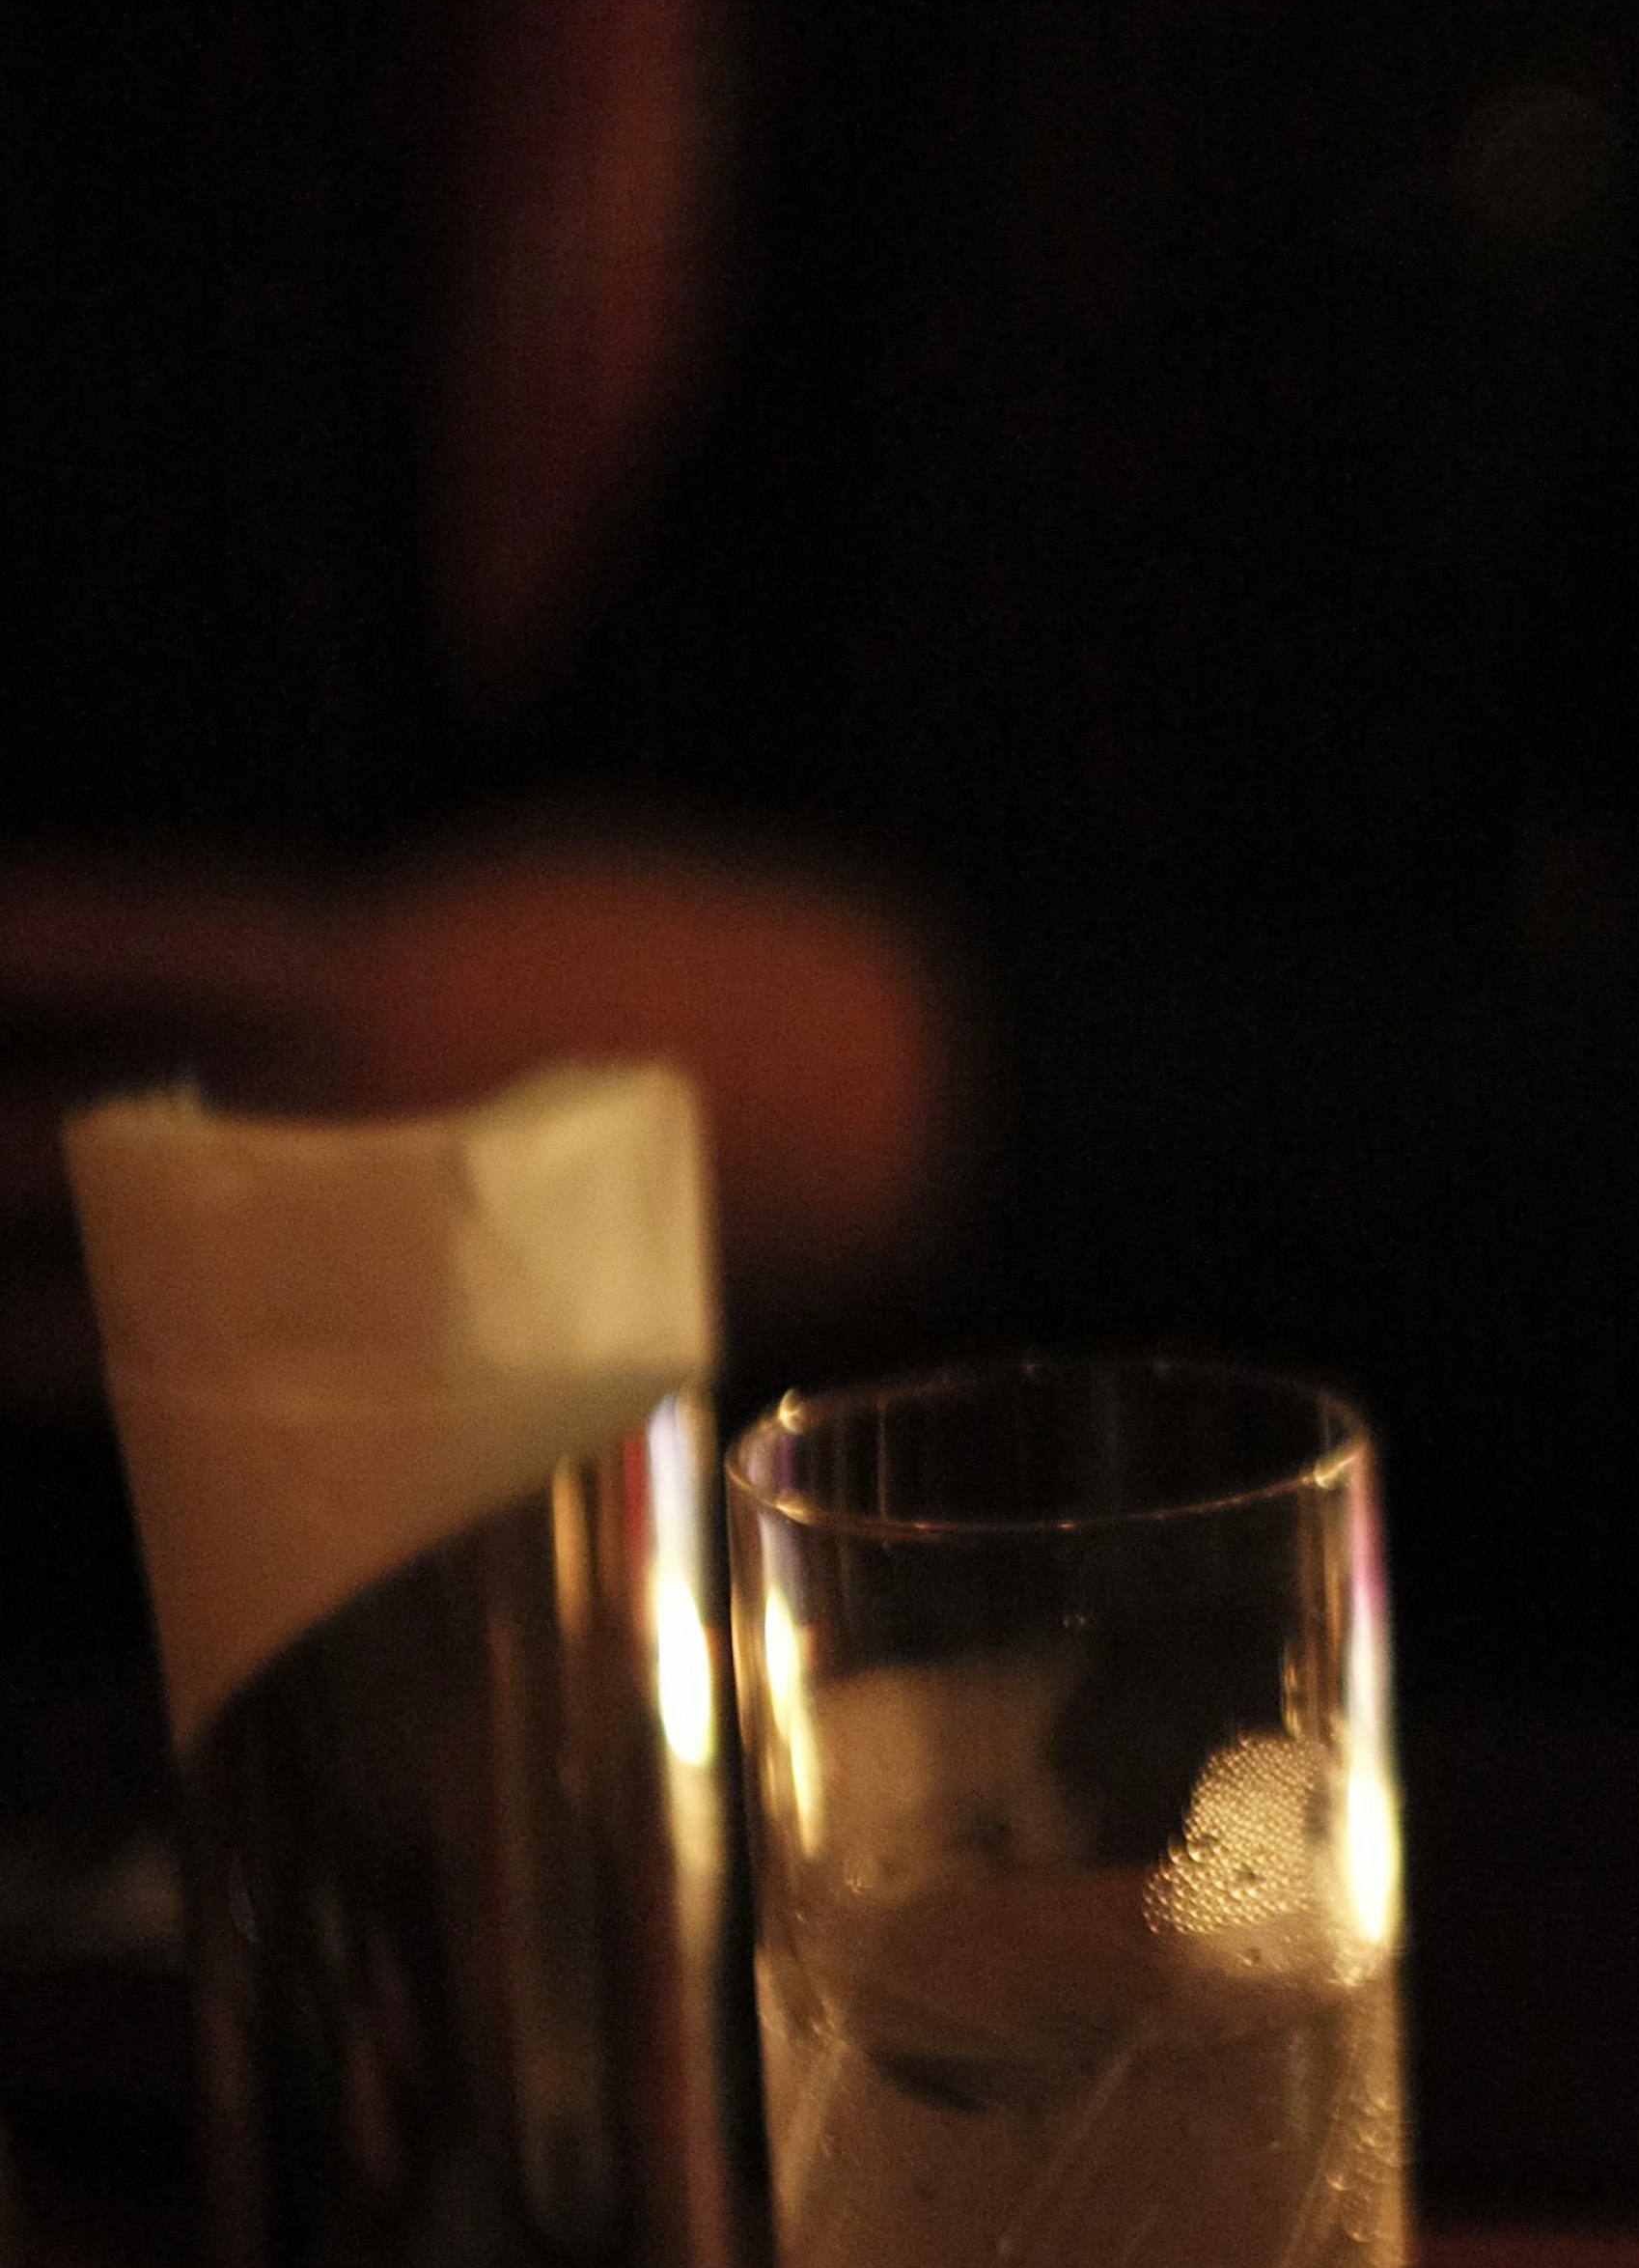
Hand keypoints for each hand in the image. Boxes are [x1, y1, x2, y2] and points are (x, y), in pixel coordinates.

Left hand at [0, 830, 971, 1405]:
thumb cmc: (746, 969)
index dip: (31, 944)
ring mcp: (402, 1256)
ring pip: (163, 1282)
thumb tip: (275, 980)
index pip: (150, 943)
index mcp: (396, 972)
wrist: (921, 1117)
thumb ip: (392, 939)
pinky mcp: (453, 1359)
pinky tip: (82, 1368)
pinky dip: (159, 1375)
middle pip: (114, 1136)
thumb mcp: (551, 889)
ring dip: (40, 1288)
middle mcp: (365, 1124)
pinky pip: (270, 1378)